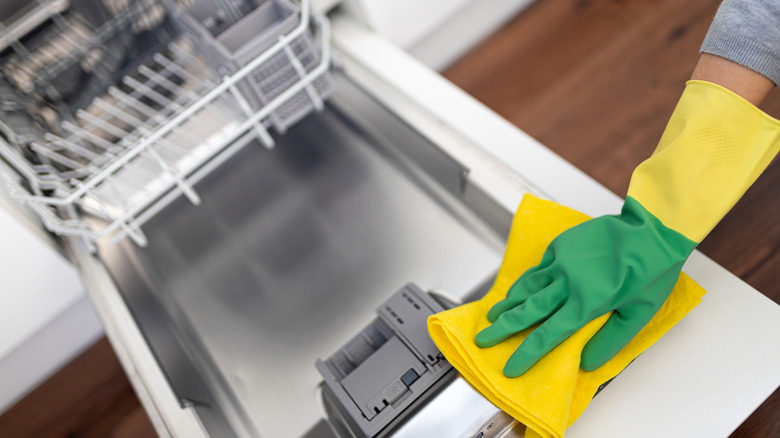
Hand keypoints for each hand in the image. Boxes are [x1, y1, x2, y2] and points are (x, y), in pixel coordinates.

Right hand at [475, 197, 695, 376]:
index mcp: (586, 303)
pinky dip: (526, 281)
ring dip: (508, 303)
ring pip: (527, 287)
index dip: (526, 354)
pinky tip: (520, 289)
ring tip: (492, 315)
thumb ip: (610, 340)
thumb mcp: (638, 314)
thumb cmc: (652, 272)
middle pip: (527, 311)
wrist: (651, 228)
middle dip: (502, 329)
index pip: (548, 335)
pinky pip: (539, 267)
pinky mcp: (562, 245)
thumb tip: (587, 363)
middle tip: (482, 340)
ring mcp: (561, 261)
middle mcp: (567, 283)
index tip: (510, 367)